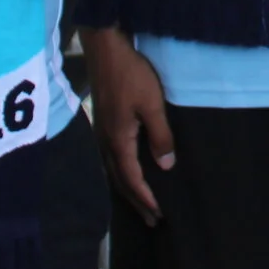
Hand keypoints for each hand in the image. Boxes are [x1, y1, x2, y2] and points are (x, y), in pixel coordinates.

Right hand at [81, 28, 173, 226]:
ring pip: (114, 170)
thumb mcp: (152, 104)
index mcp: (118, 141)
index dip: (146, 198)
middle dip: (136, 201)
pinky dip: (122, 173)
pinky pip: (112, 158)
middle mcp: (106, 142)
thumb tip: (166, 166)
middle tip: (152, 221)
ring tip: (141, 203)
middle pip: (120, 180)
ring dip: (129, 189)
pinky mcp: (103, 122)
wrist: (105, 48)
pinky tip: (129, 170)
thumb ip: (160, 135)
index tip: (160, 215)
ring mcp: (102, 132)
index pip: (132, 179)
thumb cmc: (131, 75)